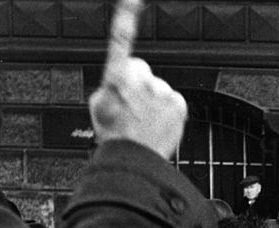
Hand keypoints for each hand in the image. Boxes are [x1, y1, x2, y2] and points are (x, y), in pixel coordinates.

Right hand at [88, 0, 187, 158]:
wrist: (136, 158)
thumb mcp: (98, 104)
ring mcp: (163, 91)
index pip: (121, 41)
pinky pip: (174, 99)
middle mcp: (142, 80)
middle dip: (138, 82)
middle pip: (141, 69)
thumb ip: (109, 82)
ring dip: (154, 98)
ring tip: (145, 118)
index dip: (127, 18)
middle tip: (132, 105)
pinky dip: (168, 109)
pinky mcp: (179, 104)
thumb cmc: (114, 134)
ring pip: (159, 86)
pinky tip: (158, 121)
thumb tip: (118, 79)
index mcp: (117, 76)